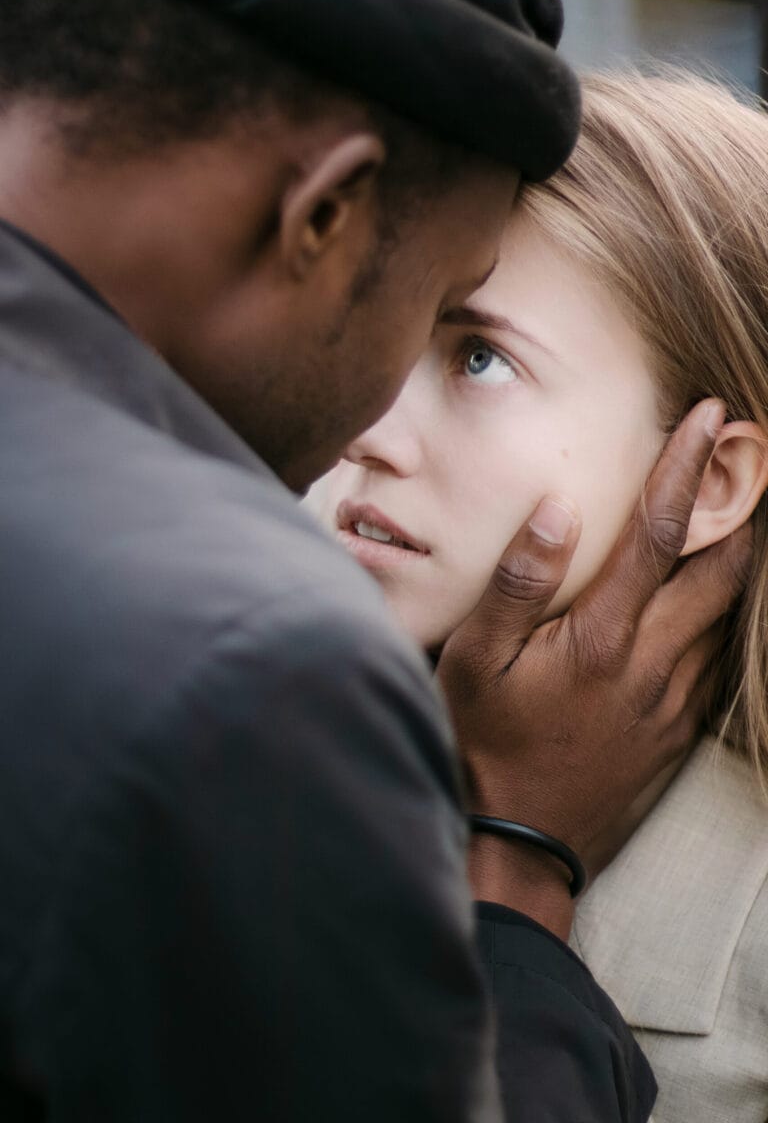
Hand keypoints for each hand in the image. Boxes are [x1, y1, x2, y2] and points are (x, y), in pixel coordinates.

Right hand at [437, 399, 751, 936]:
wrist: (521, 846)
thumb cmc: (486, 745)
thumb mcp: (475, 662)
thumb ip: (519, 583)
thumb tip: (559, 509)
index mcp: (602, 636)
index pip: (658, 531)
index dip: (686, 466)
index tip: (710, 417)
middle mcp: (654, 662)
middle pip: (724, 566)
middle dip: (742, 502)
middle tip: (746, 455)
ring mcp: (675, 699)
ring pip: (732, 612)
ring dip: (740, 555)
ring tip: (736, 510)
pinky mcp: (680, 729)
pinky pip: (721, 656)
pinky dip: (727, 611)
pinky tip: (714, 595)